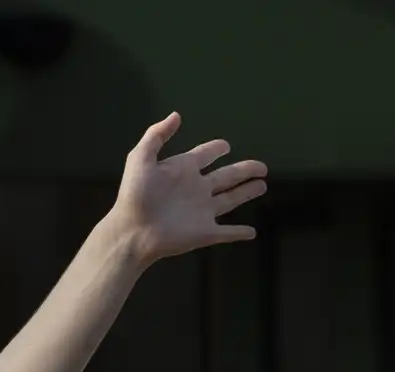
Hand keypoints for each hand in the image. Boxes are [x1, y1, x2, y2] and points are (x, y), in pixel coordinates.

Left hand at [103, 112, 267, 263]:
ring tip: (262, 185)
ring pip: (231, 200)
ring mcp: (202, 211)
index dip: (215, 149)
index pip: (204, 155)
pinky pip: (227, 232)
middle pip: (226, 176)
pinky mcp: (205, 232)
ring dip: (247, 193)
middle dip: (244, 170)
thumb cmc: (134, 195)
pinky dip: (239, 233)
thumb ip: (156, 136)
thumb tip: (176, 115)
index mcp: (182, 170)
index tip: (225, 146)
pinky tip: (252, 233)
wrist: (132, 232)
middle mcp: (195, 189)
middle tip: (262, 166)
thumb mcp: (140, 159)